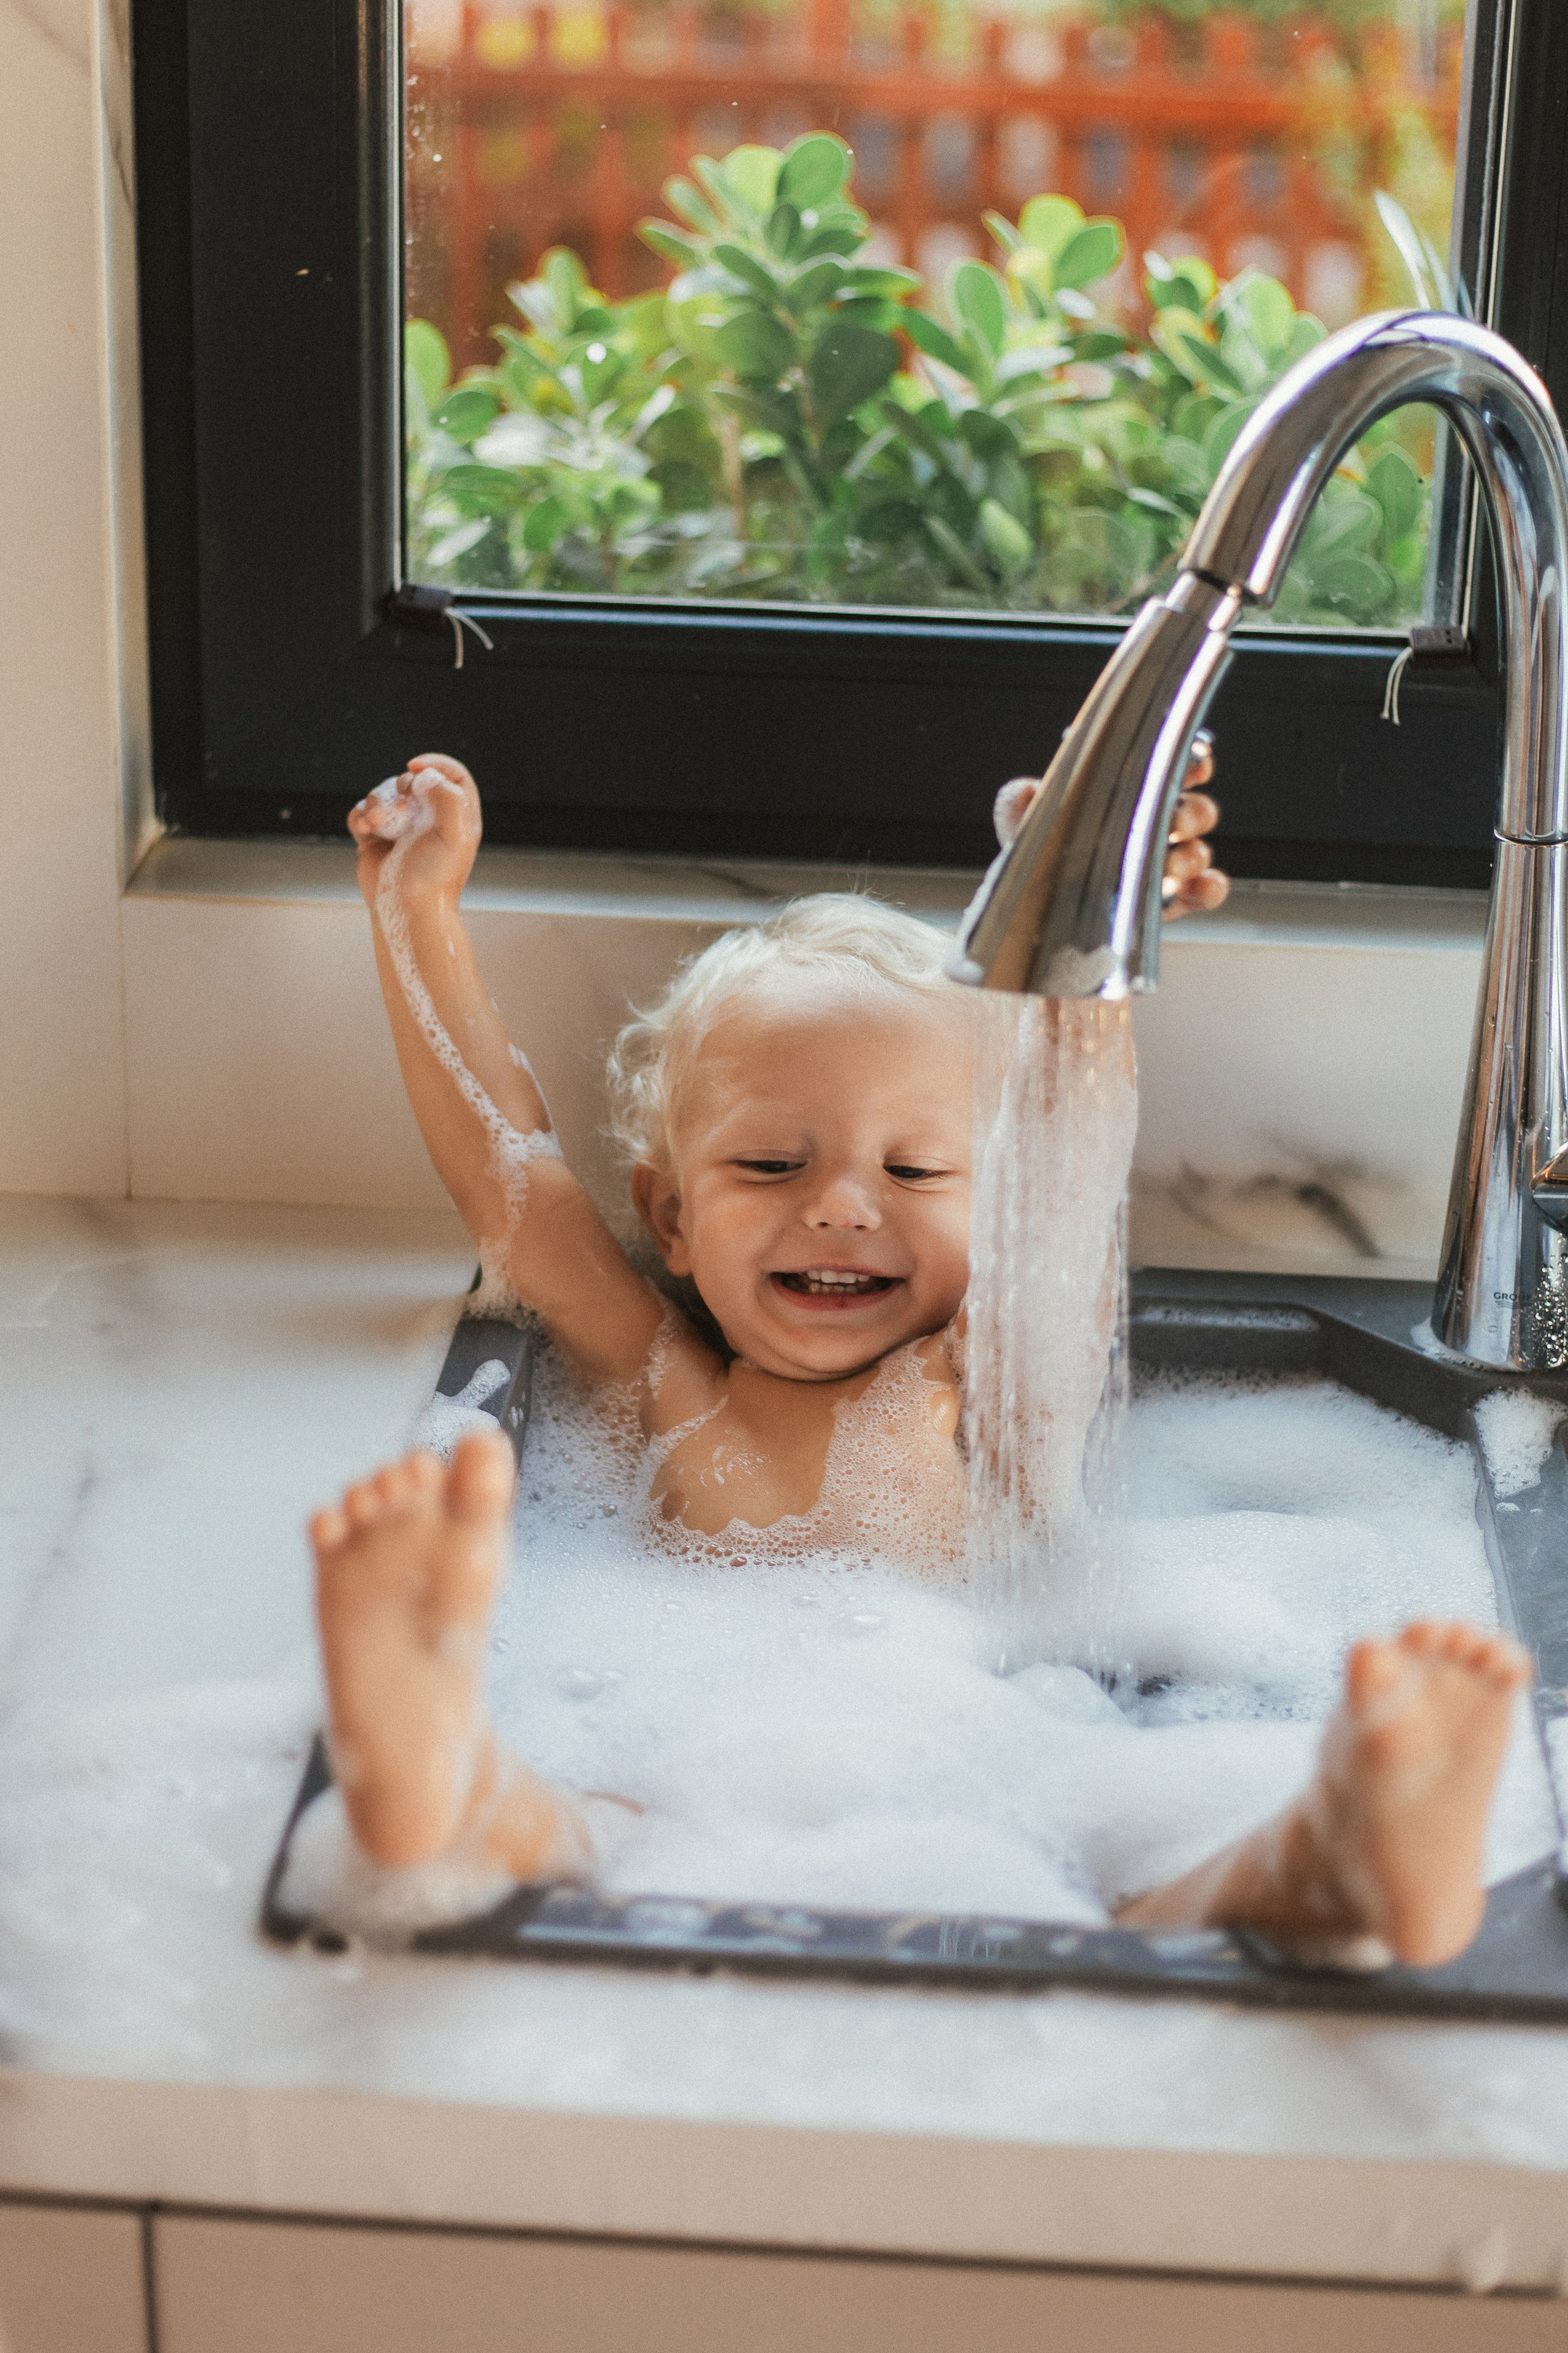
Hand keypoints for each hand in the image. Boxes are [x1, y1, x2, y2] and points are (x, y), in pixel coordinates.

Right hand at [348, 754, 482, 912]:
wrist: (406, 910)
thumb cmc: (435, 879)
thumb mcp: (455, 837)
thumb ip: (449, 799)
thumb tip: (426, 776)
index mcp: (456, 816)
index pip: (452, 775)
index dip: (435, 764)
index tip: (416, 766)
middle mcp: (429, 818)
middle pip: (412, 780)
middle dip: (401, 788)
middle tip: (402, 809)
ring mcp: (400, 827)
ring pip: (384, 793)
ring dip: (377, 803)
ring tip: (377, 824)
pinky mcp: (375, 838)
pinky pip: (362, 812)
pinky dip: (360, 816)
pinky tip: (364, 830)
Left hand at [992, 734, 1229, 920]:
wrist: (1035, 911)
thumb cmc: (1039, 857)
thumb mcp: (1024, 828)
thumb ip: (1017, 805)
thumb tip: (1027, 789)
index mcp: (1128, 795)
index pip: (1169, 768)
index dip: (1190, 763)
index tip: (1194, 766)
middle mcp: (1153, 825)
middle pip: (1196, 811)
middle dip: (1190, 815)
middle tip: (1173, 824)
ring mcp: (1168, 864)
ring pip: (1200, 851)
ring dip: (1192, 856)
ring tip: (1171, 869)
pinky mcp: (1175, 901)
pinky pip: (1208, 890)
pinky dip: (1210, 889)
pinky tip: (1197, 889)